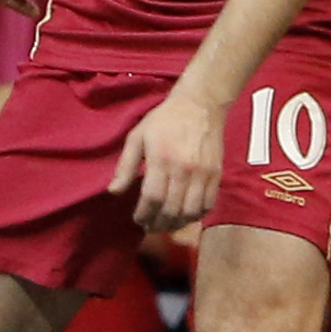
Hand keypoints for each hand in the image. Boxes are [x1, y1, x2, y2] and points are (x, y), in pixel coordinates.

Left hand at [110, 92, 223, 232]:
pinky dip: (196, 216)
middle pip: (172, 209)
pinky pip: (208, 205)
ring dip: (177, 224)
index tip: (138, 219)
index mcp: (161, 159)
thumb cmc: (164, 120)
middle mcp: (184, 169)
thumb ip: (125, 166)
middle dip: (158, 224)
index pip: (153, 198)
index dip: (144, 214)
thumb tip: (113, 192)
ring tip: (166, 225)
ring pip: (191, 211)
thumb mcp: (137, 137)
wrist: (200, 105)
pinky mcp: (217, 175)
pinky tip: (185, 216)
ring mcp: (203, 174)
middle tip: (150, 227)